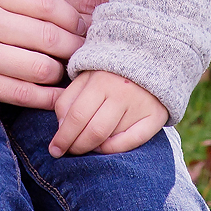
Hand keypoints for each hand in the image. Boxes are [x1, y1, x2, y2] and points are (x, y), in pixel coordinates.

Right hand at [0, 0, 91, 124]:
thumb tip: (42, 4)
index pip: (49, 1)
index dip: (77, 15)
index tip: (89, 23)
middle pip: (54, 35)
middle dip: (80, 46)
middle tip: (94, 53)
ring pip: (45, 67)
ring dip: (64, 74)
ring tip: (75, 75)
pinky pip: (23, 94)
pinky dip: (47, 99)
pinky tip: (58, 99)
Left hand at [48, 71, 166, 155]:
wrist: (149, 59)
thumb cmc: (108, 73)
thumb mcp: (84, 77)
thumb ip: (68, 100)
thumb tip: (61, 128)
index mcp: (100, 81)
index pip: (77, 116)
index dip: (63, 137)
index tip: (54, 149)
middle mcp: (121, 94)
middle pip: (94, 131)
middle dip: (76, 146)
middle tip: (69, 152)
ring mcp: (140, 106)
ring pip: (112, 138)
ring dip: (93, 148)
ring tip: (85, 146)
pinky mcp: (155, 116)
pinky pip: (133, 141)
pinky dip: (115, 149)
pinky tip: (104, 147)